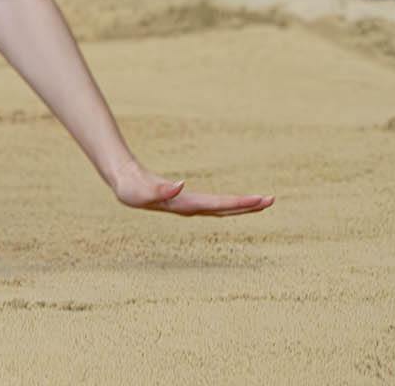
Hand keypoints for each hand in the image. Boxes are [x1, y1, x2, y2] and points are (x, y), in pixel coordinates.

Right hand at [109, 159, 274, 217]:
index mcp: (183, 205)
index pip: (217, 205)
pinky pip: (217, 205)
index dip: (238, 203)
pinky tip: (242, 203)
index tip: (258, 200)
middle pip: (225, 210)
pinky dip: (232, 203)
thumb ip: (159, 189)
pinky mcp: (189, 201)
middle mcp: (191, 208)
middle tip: (271, 200)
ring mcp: (191, 206)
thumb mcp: (139, 189)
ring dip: (244, 206)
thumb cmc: (129, 188)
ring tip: (264, 201)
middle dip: (248, 206)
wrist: (123, 184)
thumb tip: (181, 185)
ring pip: (223, 209)